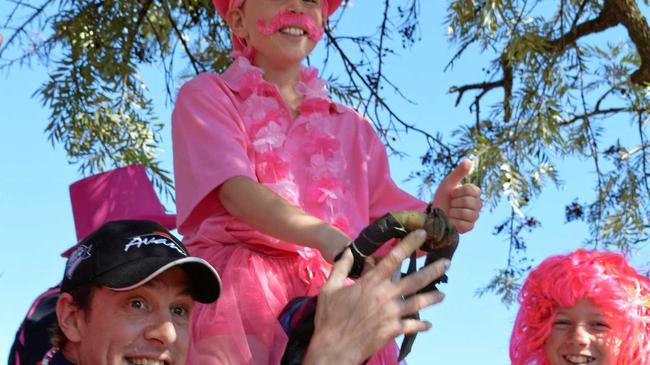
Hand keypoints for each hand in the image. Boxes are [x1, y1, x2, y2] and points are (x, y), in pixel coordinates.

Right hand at [303, 230, 448, 364]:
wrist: (335, 347)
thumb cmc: (330, 317)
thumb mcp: (330, 288)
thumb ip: (341, 268)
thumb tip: (349, 251)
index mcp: (371, 283)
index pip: (394, 258)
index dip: (409, 244)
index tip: (422, 234)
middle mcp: (386, 296)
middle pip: (415, 280)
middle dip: (432, 270)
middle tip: (447, 263)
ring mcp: (392, 314)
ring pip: (419, 303)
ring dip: (433, 298)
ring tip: (443, 294)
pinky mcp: (394, 329)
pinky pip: (412, 326)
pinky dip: (422, 325)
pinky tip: (429, 324)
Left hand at [431, 159, 481, 232]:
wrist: (434, 213)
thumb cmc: (443, 197)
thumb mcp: (449, 183)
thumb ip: (459, 172)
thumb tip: (469, 160)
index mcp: (474, 193)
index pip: (470, 190)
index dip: (457, 192)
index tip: (452, 194)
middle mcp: (478, 205)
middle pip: (468, 202)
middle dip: (454, 202)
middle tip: (451, 204)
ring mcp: (474, 217)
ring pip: (467, 214)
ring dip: (453, 212)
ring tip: (450, 212)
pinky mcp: (469, 227)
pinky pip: (464, 224)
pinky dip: (454, 222)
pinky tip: (451, 220)